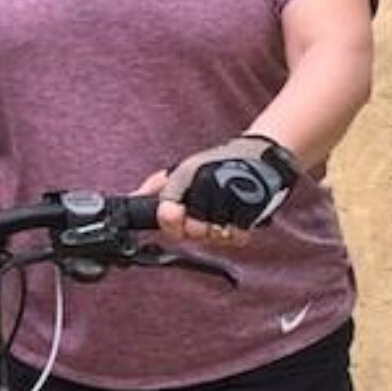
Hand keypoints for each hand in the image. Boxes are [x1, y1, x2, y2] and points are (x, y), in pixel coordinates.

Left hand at [142, 135, 299, 245]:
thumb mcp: (182, 169)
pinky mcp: (251, 208)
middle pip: (192, 229)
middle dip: (196, 228)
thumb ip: (156, 186)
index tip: (177, 217)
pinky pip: (237, 236)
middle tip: (204, 215)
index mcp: (186, 175)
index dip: (170, 221)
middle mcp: (207, 185)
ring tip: (222, 212)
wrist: (259, 153)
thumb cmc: (218, 162)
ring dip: (217, 230)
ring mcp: (229, 197)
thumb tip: (132, 198)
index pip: (167, 212)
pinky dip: (236, 232)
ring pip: (214, 235)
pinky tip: (235, 218)